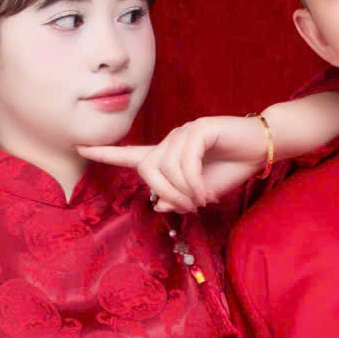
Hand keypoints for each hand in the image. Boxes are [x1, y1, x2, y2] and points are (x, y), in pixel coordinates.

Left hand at [78, 115, 266, 212]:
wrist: (260, 149)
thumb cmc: (232, 168)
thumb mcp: (201, 192)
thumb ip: (178, 198)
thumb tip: (157, 204)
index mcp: (168, 155)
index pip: (130, 155)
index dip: (104, 154)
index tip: (78, 148)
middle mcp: (171, 140)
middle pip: (148, 170)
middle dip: (165, 194)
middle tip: (188, 208)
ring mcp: (183, 133)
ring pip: (167, 169)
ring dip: (184, 193)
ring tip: (202, 200)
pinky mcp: (199, 129)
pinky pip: (185, 162)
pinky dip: (194, 183)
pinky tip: (207, 191)